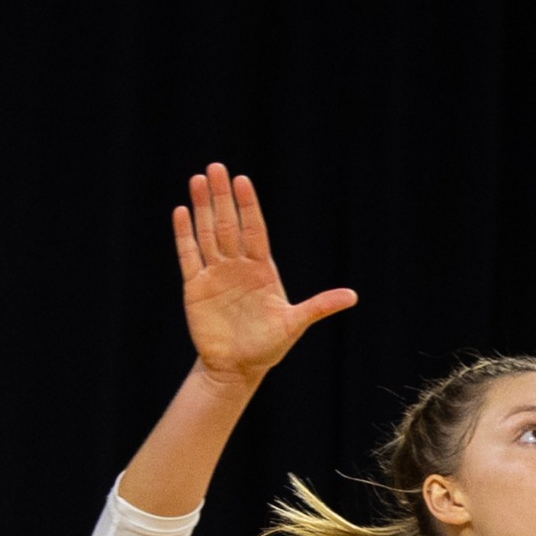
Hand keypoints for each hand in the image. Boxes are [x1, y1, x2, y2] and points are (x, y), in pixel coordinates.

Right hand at [172, 164, 355, 385]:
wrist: (238, 367)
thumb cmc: (269, 345)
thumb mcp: (295, 324)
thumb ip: (319, 306)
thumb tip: (353, 296)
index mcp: (262, 269)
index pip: (254, 229)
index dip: (248, 205)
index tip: (242, 180)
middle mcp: (238, 266)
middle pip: (229, 224)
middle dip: (222, 197)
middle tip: (216, 167)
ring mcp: (215, 274)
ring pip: (206, 234)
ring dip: (201, 208)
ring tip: (197, 180)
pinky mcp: (195, 287)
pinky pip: (189, 255)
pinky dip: (184, 234)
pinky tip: (182, 212)